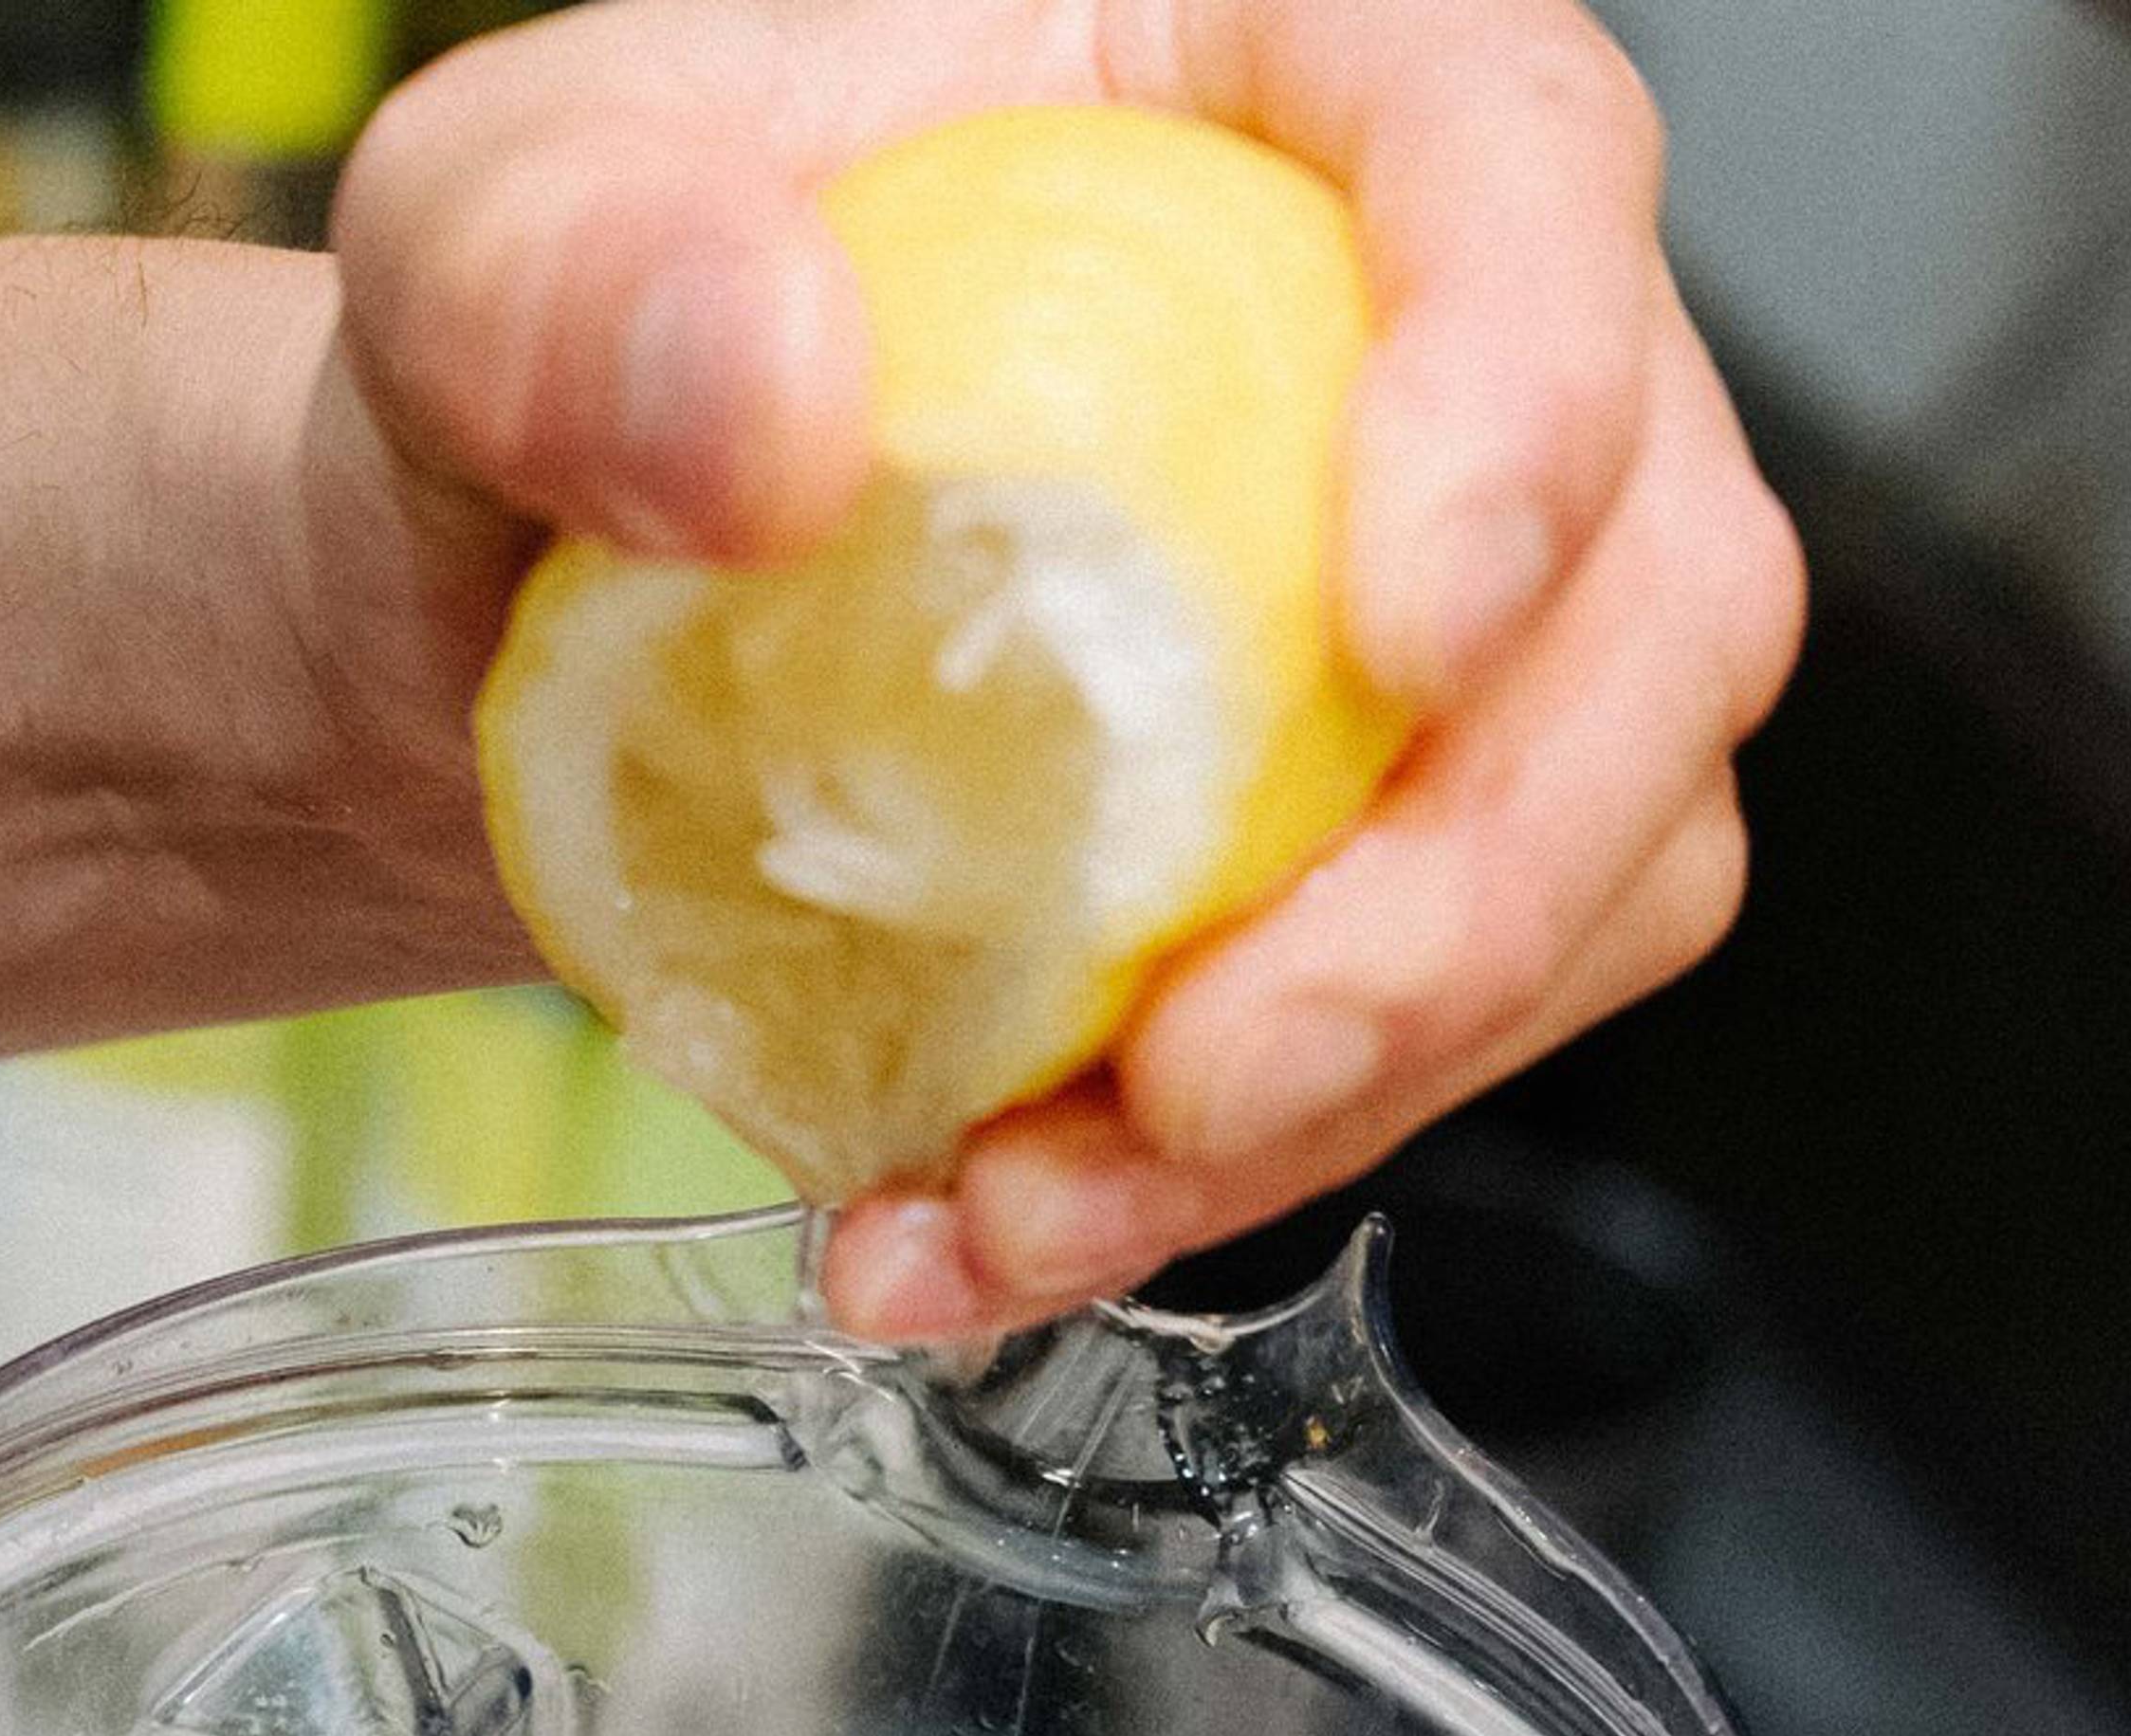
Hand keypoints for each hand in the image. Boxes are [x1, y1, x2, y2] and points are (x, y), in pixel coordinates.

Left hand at [319, 0, 1803, 1340]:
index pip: (1523, 165)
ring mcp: (1449, 631)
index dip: (1527, 398)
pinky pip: (1423, 1046)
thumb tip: (766, 409)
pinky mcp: (1387, 861)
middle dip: (1462, 898)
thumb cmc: (569, 364)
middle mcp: (1431, 339)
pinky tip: (986, 1227)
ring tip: (1020, 1207)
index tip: (1404, 630)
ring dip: (1337, 1099)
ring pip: (1583, 880)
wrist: (516, 616)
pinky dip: (1216, 1183)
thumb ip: (562, 274)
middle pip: (1650, 602)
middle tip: (1196, 1076)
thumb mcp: (479, 247)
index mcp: (1283, 79)